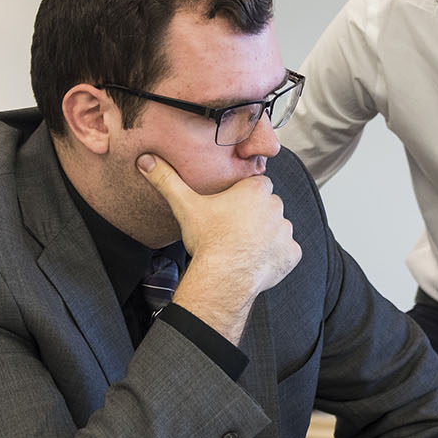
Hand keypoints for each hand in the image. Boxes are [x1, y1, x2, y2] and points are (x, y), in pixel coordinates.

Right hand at [136, 154, 300, 341]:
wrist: (224, 277)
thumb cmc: (208, 239)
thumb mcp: (185, 205)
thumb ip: (167, 180)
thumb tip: (146, 160)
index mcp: (256, 190)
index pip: (256, 184)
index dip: (243, 196)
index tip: (230, 207)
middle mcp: (276, 207)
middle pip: (268, 205)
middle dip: (256, 215)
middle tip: (234, 228)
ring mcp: (286, 232)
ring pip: (278, 228)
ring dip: (267, 235)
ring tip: (244, 246)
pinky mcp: (292, 254)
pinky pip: (287, 251)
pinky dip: (276, 256)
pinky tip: (257, 260)